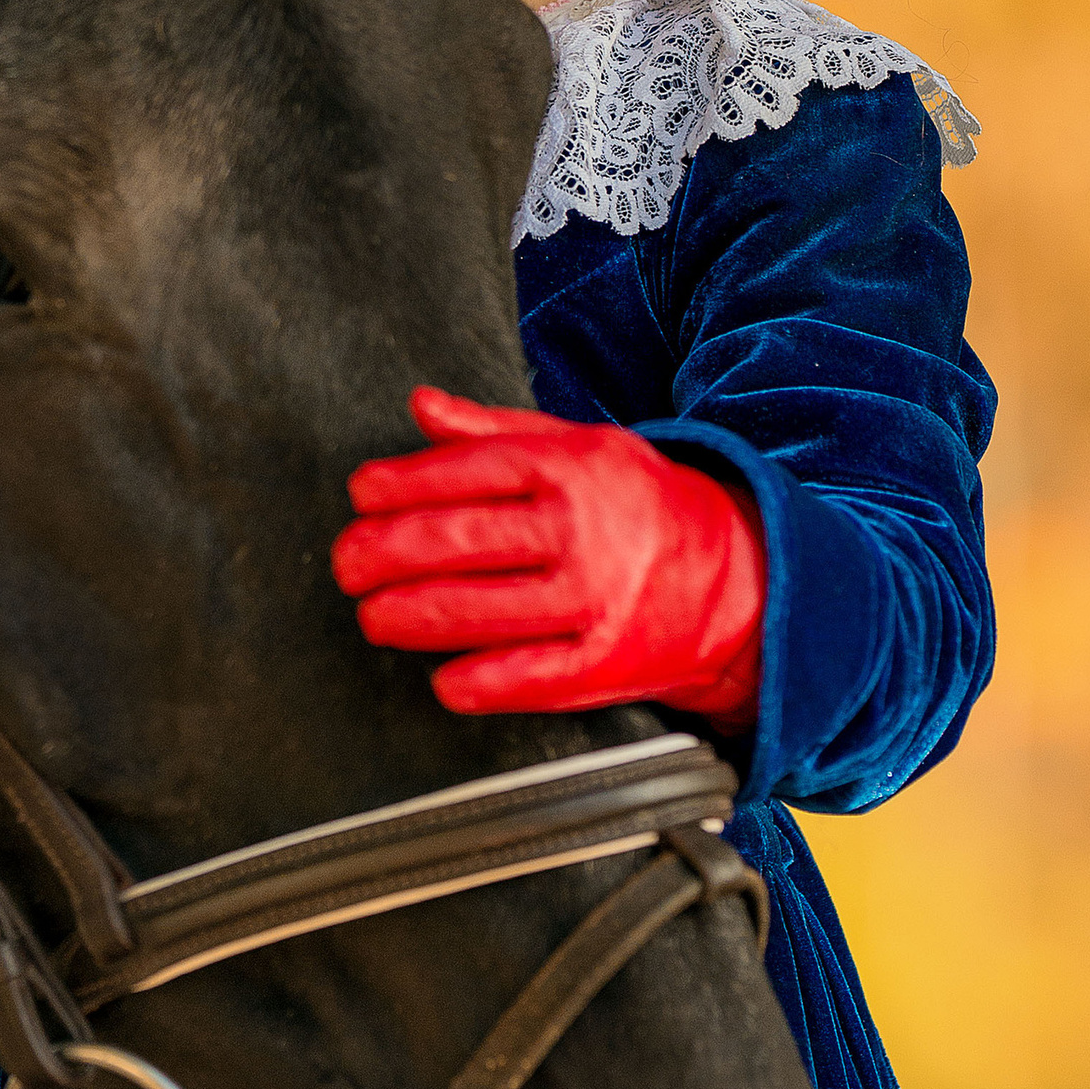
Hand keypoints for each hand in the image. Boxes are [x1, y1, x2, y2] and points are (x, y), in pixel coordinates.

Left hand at [332, 386, 764, 724]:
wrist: (742, 577)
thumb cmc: (640, 507)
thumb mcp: (580, 446)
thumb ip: (494, 430)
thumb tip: (421, 406)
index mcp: (569, 467)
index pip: (464, 471)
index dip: (399, 483)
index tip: (360, 495)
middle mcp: (580, 530)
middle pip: (458, 540)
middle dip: (384, 554)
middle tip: (347, 565)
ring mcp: (593, 598)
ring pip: (478, 610)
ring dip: (409, 617)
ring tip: (374, 617)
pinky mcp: (605, 661)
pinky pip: (527, 677)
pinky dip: (477, 682)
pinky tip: (442, 680)